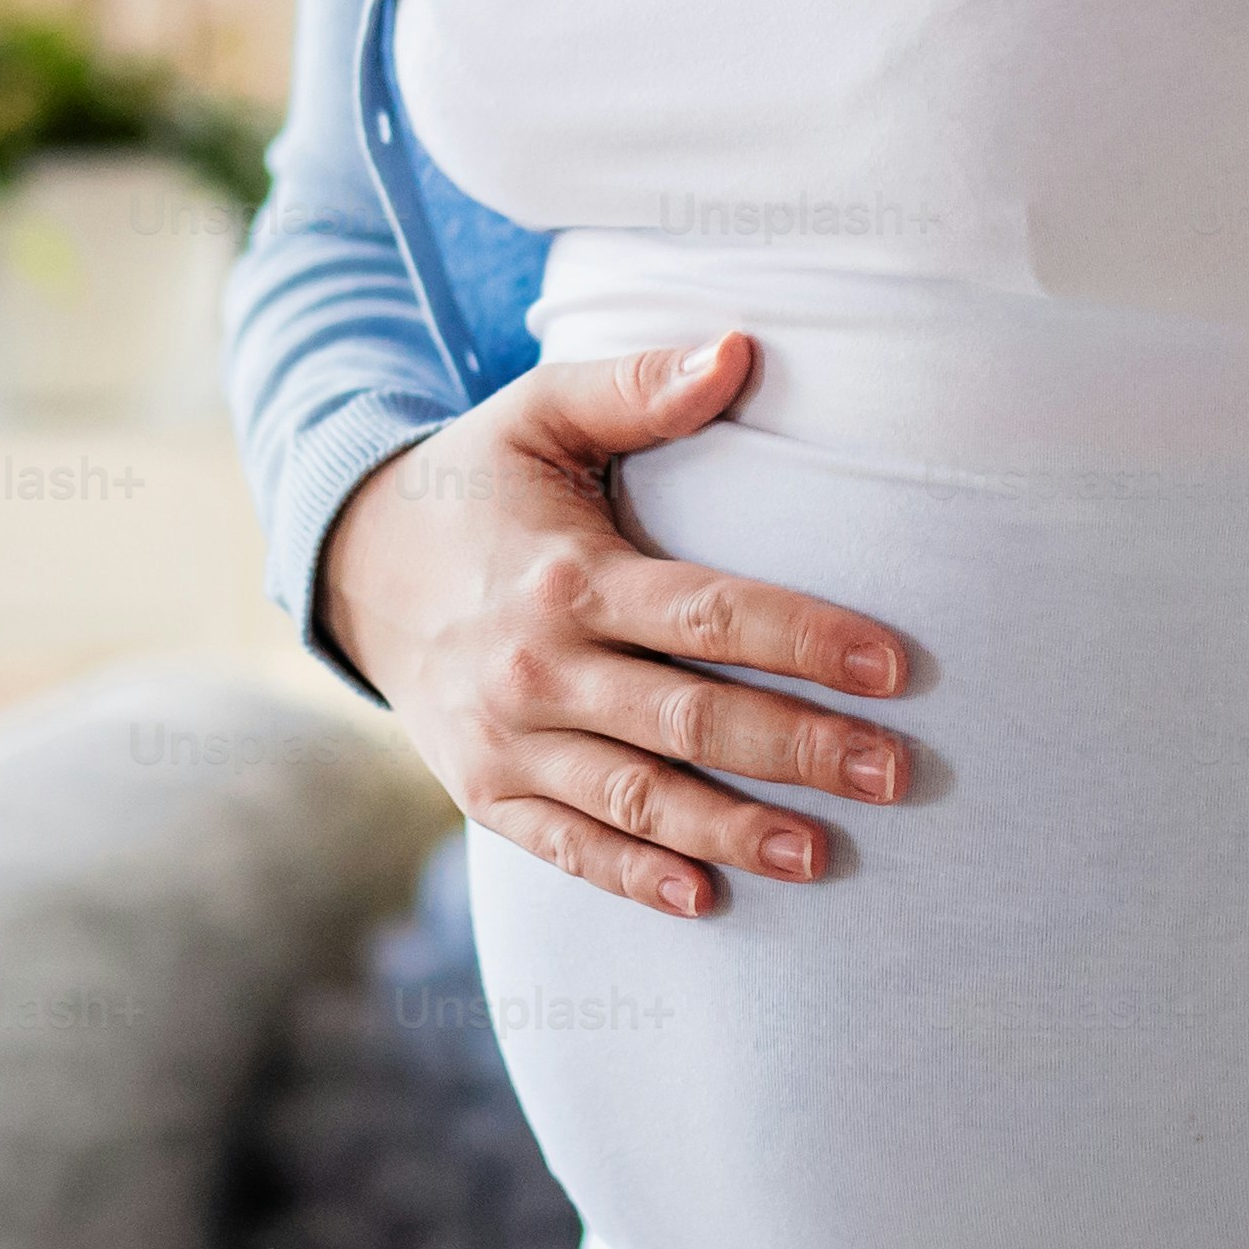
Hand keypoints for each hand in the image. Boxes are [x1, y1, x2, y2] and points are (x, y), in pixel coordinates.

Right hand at [316, 334, 912, 916]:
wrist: (355, 565)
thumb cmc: (477, 482)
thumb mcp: (542, 413)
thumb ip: (640, 387)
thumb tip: (743, 350)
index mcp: (568, 574)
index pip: (708, 613)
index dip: (804, 640)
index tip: (893, 667)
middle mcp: (537, 666)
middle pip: (689, 716)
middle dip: (798, 749)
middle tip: (894, 773)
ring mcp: (507, 740)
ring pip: (636, 796)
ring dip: (731, 829)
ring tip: (822, 853)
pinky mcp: (486, 792)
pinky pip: (567, 847)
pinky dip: (633, 877)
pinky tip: (706, 898)